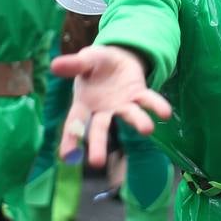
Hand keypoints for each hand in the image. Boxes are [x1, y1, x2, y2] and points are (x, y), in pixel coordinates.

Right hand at [52, 45, 172, 167]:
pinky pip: (148, 101)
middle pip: (99, 129)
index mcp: (84, 104)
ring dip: (138, 122)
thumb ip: (73, 65)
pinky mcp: (139, 95)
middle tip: (97, 163)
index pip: (74, 124)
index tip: (66, 157)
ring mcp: (122, 105)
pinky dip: (157, 106)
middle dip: (98, 145)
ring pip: (129, 116)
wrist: (117, 58)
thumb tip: (53, 66)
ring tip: (147, 129)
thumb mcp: (85, 61)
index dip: (70, 139)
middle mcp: (103, 111)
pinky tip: (166, 113)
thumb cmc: (95, 64)